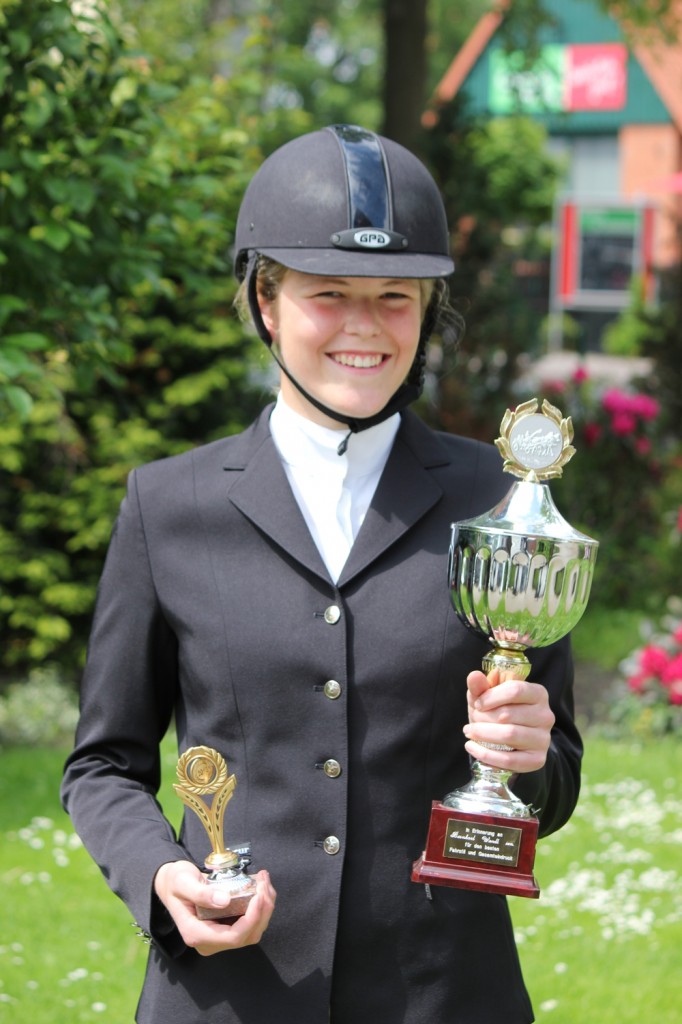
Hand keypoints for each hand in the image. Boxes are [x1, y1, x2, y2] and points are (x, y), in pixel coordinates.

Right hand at [154, 860, 275, 955]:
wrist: (171, 884)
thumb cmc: (175, 882)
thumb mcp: (182, 882)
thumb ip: (201, 893)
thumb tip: (225, 901)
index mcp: (196, 934)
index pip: (233, 937)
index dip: (251, 919)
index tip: (259, 895)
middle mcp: (209, 942)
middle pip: (247, 936)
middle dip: (263, 910)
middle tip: (264, 882)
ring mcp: (219, 937)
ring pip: (253, 931)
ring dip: (265, 907)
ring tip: (264, 882)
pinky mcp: (226, 928)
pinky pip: (250, 924)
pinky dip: (260, 907)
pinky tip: (260, 887)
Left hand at [462, 668, 554, 773]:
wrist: (508, 740)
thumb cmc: (497, 712)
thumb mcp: (487, 696)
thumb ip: (480, 686)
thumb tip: (474, 676)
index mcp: (538, 693)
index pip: (515, 690)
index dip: (491, 696)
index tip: (477, 704)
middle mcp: (546, 715)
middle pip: (508, 714)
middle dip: (483, 717)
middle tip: (471, 720)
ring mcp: (543, 739)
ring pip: (509, 735)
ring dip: (482, 734)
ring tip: (469, 732)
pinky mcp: (537, 759)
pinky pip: (509, 759)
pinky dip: (486, 754)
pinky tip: (472, 747)